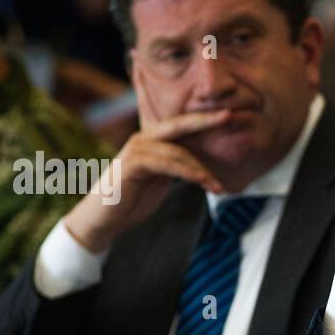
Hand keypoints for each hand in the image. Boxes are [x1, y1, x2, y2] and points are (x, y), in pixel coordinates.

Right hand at [63, 65, 228, 253]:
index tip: (228, 115)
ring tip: (218, 186)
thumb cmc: (132, 200)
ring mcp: (136, 150)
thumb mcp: (159, 180)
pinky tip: (202, 182)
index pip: (180, 126)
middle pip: (178, 126)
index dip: (202, 120)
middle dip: (205, 121)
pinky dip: (188, 173)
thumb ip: (174, 167)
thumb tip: (199, 165)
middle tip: (230, 116)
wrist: (104, 219)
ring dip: (201, 169)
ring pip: (177, 152)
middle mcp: (142, 139)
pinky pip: (167, 164)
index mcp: (150, 141)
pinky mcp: (132, 164)